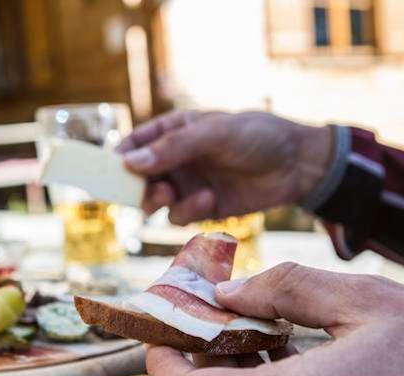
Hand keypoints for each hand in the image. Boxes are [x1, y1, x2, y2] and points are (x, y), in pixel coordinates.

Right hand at [118, 111, 332, 224]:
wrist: (296, 165)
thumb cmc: (256, 136)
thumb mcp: (213, 134)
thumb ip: (172, 149)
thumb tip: (128, 162)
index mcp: (173, 131)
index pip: (134, 143)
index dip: (118, 156)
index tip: (107, 169)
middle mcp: (175, 159)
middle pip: (137, 178)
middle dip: (136, 186)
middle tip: (146, 189)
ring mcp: (187, 184)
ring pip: (153, 200)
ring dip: (158, 200)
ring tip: (170, 195)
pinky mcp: (202, 207)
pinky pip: (178, 216)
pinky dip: (187, 211)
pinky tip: (209, 199)